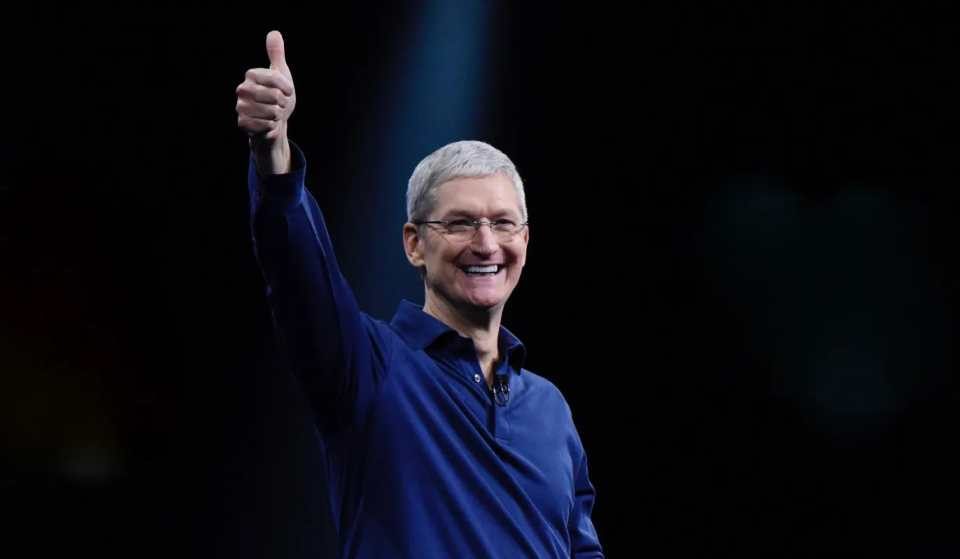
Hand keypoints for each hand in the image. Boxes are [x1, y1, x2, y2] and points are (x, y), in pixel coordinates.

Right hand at [236, 31, 295, 171]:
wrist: (273, 122)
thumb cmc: (278, 97)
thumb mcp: (281, 74)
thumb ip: (276, 54)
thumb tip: (274, 33)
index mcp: (251, 75)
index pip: (275, 78)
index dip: (286, 87)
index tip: (288, 92)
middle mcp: (242, 89)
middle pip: (274, 96)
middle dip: (283, 103)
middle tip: (279, 104)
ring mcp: (240, 107)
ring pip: (271, 112)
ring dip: (278, 116)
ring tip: (274, 114)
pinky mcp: (243, 123)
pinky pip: (265, 125)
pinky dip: (271, 127)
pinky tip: (268, 124)